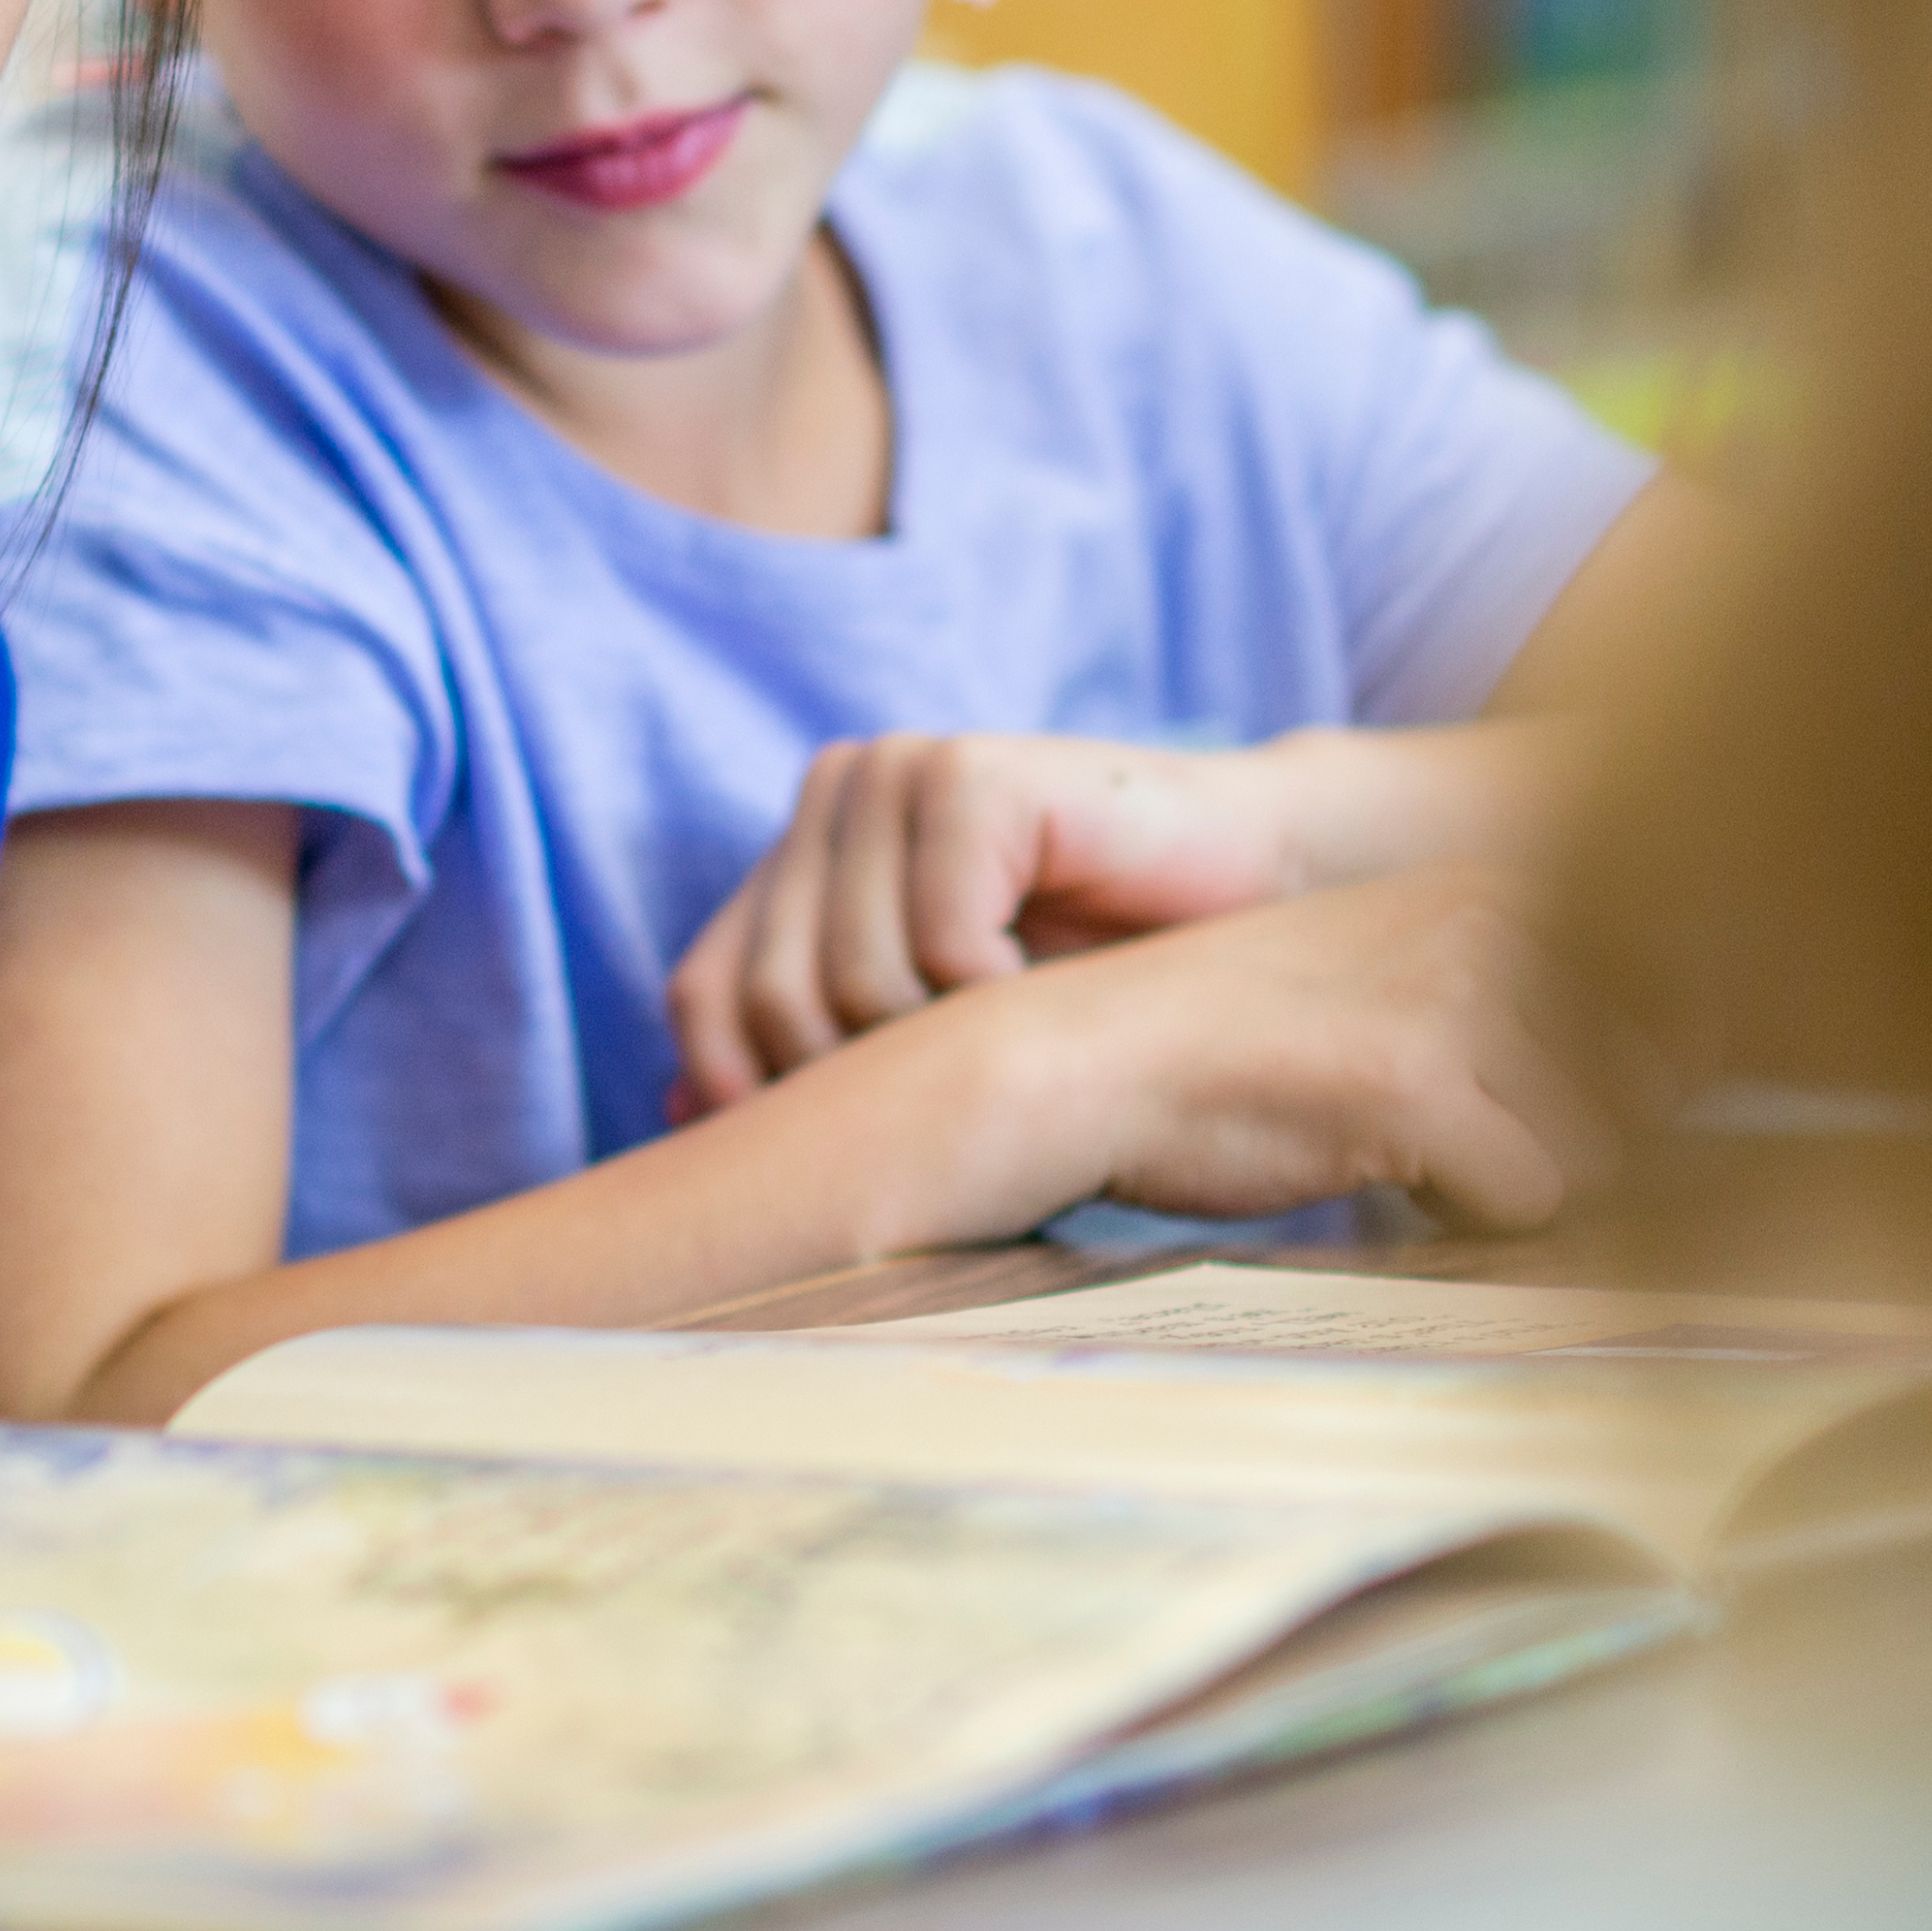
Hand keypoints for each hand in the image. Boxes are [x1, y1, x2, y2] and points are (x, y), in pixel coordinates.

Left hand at [674, 735, 1307, 1115]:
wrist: (1261, 892)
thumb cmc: (1103, 981)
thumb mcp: (937, 1030)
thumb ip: (814, 1055)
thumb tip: (671, 1108)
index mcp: (803, 849)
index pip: (704, 995)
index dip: (750, 1096)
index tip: (845, 1157)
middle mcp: (833, 793)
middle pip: (773, 1001)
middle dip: (868, 1083)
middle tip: (971, 1093)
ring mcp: (895, 773)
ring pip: (848, 984)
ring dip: (947, 1048)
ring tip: (1024, 1032)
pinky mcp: (970, 775)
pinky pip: (938, 945)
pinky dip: (1002, 1002)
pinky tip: (1058, 984)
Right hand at [935, 865, 1613, 1237]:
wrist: (1080, 1063)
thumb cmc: (1233, 1045)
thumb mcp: (1385, 974)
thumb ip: (1511, 999)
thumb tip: (1682, 1065)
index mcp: (1488, 889)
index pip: (1675, 995)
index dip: (1634, 1076)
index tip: (1534, 1098)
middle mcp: (1489, 926)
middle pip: (1653, 1079)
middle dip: (1579, 1130)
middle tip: (1455, 1132)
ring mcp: (1457, 1000)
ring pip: (1603, 1145)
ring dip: (1519, 1173)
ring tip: (1408, 1148)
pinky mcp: (1420, 1086)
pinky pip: (1535, 1195)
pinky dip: (1470, 1211)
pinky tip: (1383, 1176)